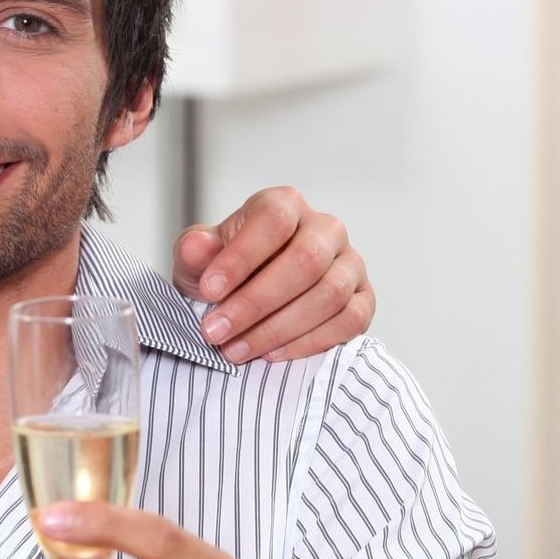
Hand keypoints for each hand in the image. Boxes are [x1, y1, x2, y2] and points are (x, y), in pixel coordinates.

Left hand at [172, 186, 374, 362]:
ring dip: (278, 328)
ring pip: (330, 294)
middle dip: (256, 302)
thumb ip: (195, 253)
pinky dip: (309, 342)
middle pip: (306, 260)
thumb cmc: (226, 274)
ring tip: (237, 349)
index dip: (241, 257)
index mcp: (285, 205)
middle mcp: (325, 228)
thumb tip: (197, 245)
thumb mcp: (199, 262)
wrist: (247, 299)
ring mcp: (350, 263)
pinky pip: (350, 320)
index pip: (273, 220)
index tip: (209, 291)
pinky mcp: (363, 298)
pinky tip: (273, 353)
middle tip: (217, 331)